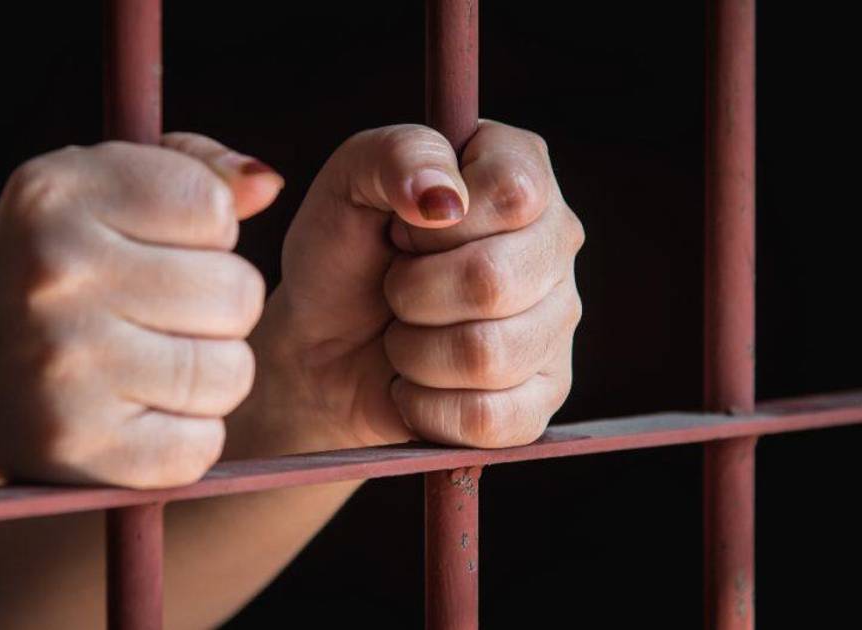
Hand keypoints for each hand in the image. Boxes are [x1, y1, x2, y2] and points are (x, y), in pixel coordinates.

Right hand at [0, 134, 283, 487]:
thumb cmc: (47, 280)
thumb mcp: (91, 197)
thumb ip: (189, 170)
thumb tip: (266, 184)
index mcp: (55, 195)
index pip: (212, 207)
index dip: (206, 235)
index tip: (161, 251)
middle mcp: (56, 274)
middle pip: (238, 291)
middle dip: (217, 308)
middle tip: (158, 317)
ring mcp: (67, 366)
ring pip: (232, 372)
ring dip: (209, 375)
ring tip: (150, 365)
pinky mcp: (83, 447)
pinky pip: (203, 445)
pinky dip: (185, 436)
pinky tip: (136, 414)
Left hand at [232, 121, 581, 454]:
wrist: (319, 349)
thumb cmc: (341, 255)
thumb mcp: (347, 183)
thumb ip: (397, 155)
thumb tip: (443, 199)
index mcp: (520, 171)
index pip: (512, 193)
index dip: (434, 224)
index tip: (400, 228)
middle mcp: (555, 243)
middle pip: (495, 281)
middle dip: (412, 293)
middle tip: (395, 286)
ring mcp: (558, 324)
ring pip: (488, 355)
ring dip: (413, 351)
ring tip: (402, 334)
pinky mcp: (542, 398)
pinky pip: (488, 419)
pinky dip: (426, 407)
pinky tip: (416, 384)